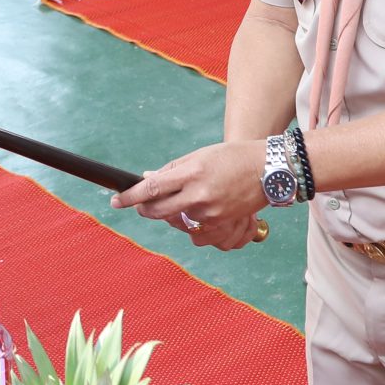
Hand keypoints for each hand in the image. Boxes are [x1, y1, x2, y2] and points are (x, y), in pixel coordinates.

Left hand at [113, 140, 267, 251]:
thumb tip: (147, 179)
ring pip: (176, 218)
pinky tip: (202, 205)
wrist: (268, 171)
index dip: (131, 197)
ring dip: (173, 211)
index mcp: (192, 173)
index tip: (116, 201)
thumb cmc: (232, 158)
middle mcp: (199, 195)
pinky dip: (191, 218)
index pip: (153, 188)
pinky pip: (195, 228)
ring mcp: (210, 213)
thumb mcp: (199, 156)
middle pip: (158, 210)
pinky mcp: (220, 224)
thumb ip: (172, 170)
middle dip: (144, 209)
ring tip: (187, 194)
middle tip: (139, 205)